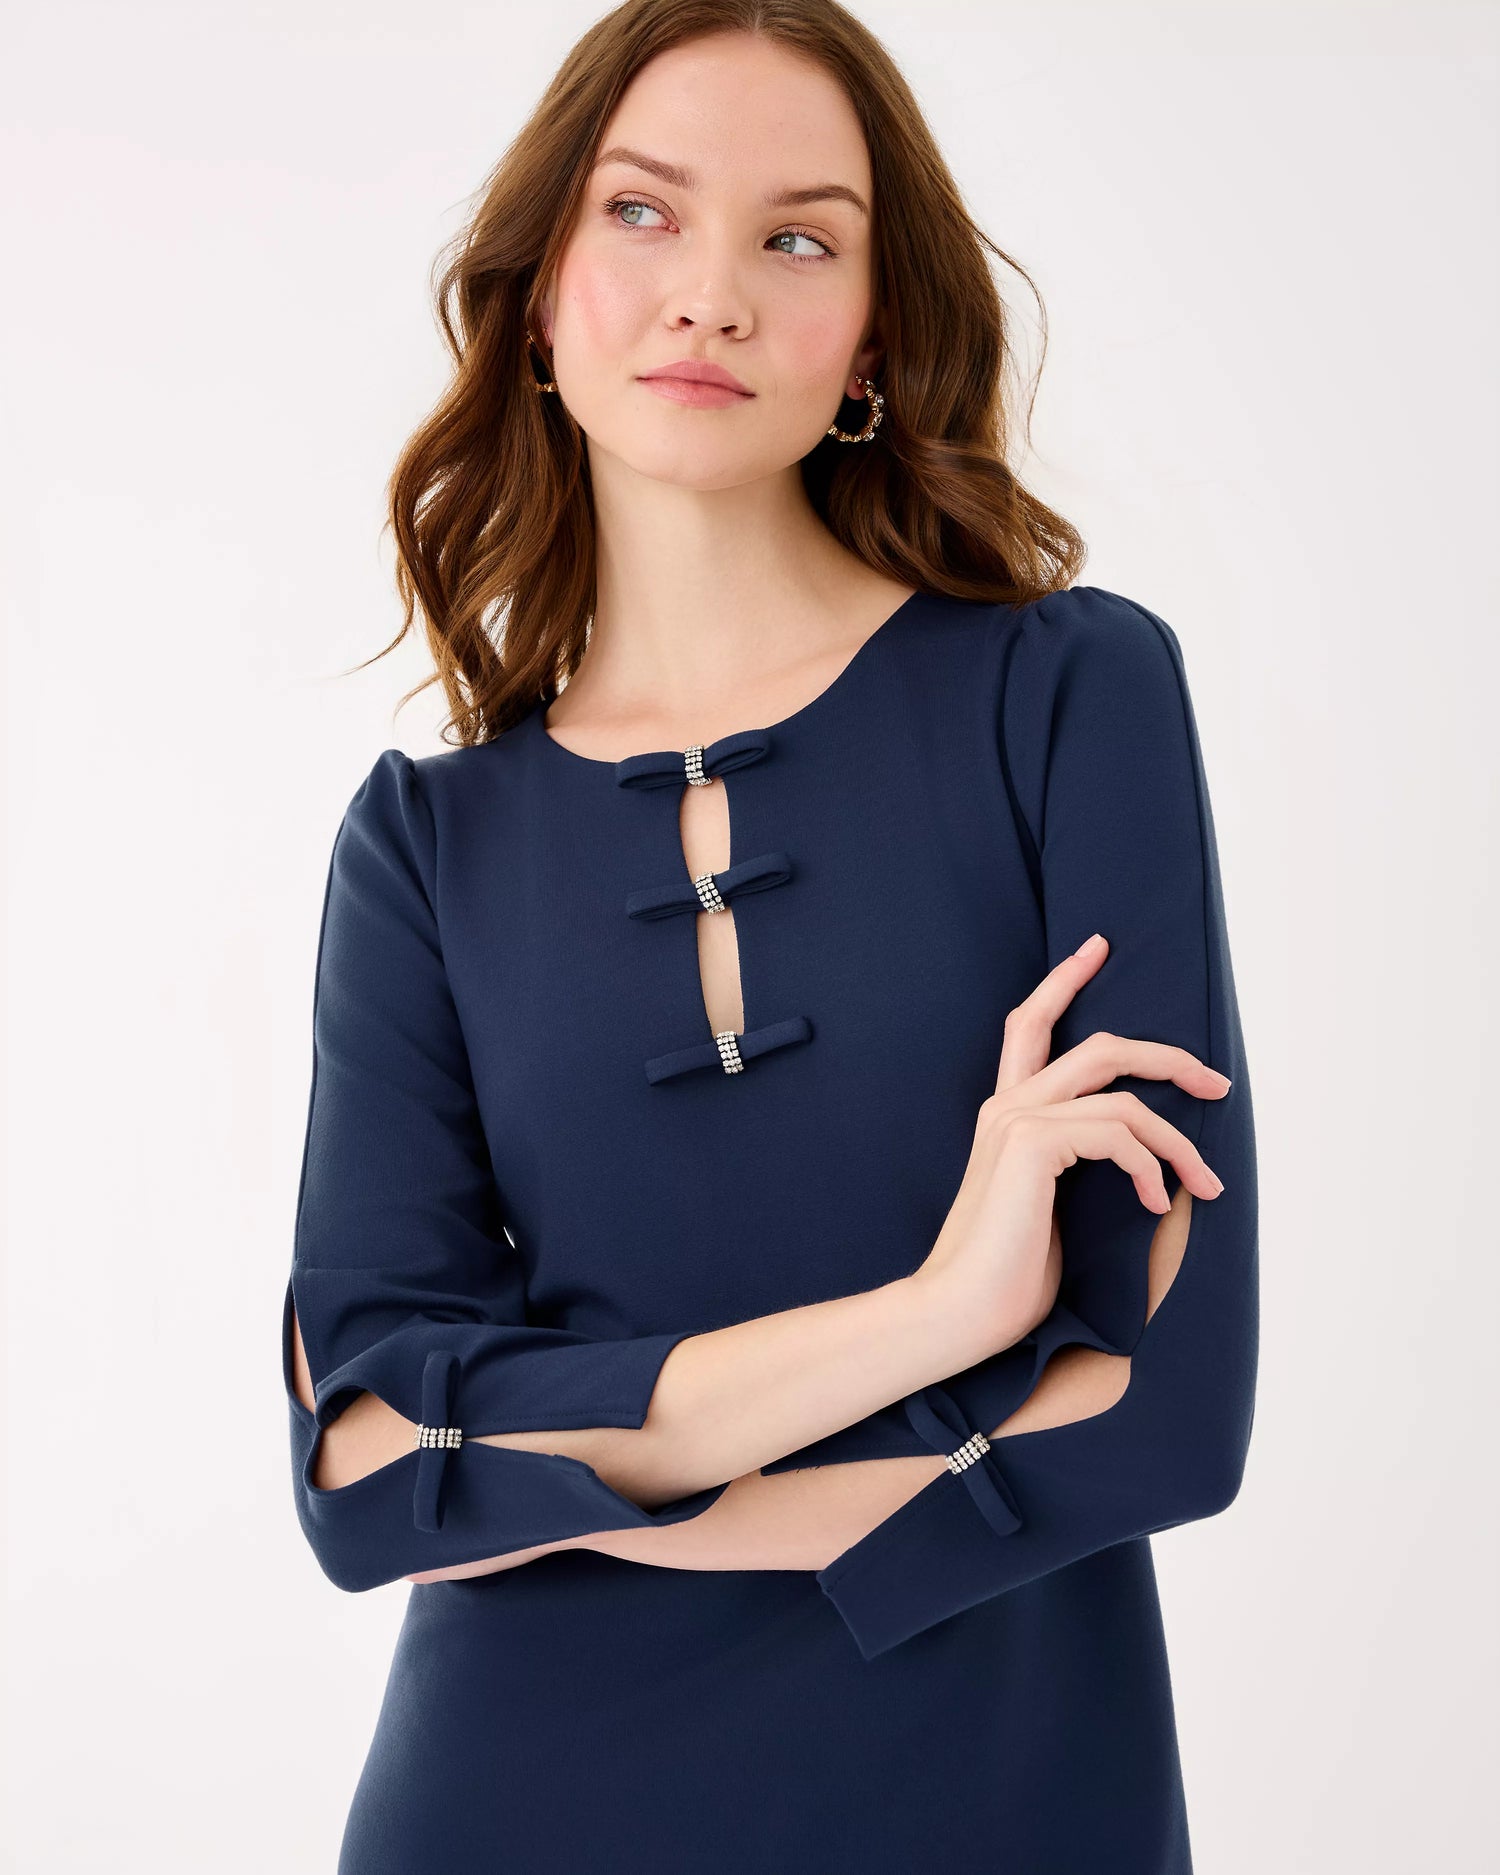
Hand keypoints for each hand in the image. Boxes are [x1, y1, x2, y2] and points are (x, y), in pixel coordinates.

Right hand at [914, 932, 1229, 1359]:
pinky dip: (1152, 1167)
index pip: (1028, 1025)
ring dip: (1180, 1141)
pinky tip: (1158, 1204)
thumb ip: (1081, 1168)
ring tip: (1207, 1184)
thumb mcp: (1052, 1211)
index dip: (1063, 980)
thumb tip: (1151, 1166)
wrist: (958, 1311)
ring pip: (1124, 1096)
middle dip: (1166, 1055)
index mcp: (1004, 1116)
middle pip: (1097, 1045)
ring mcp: (1017, 1121)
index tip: (1097, 946)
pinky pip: (1118, 1133)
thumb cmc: (1003, 1278)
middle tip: (1215, 1080)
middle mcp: (1006, 1106)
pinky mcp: (1032, 1144)